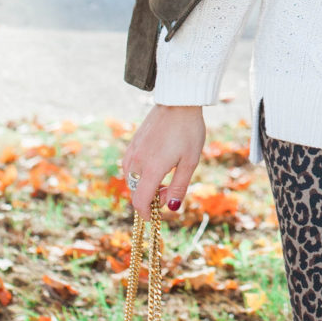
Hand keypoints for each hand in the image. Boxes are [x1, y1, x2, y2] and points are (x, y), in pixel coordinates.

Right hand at [119, 104, 205, 218]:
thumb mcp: (190, 161)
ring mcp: (132, 151)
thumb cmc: (188, 131)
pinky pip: (130, 167)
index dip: (146, 214)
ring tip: (167, 175)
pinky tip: (157, 164)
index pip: (140, 201)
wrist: (178, 102)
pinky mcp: (132, 144)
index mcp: (152, 168)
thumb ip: (179, 186)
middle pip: (136, 192)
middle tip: (171, 189)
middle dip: (151, 198)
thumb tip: (171, 208)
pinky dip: (141, 174)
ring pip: (132, 180)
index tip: (155, 218)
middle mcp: (137, 161)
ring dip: (146, 185)